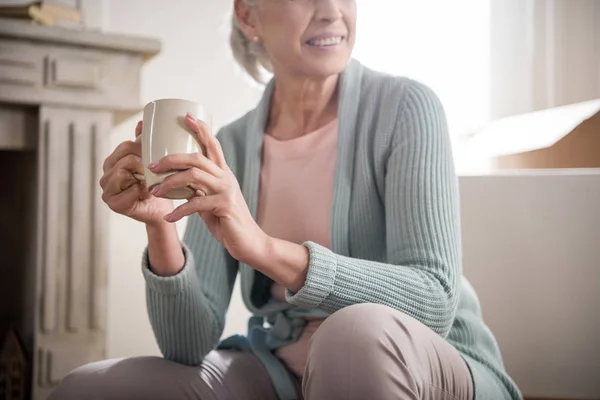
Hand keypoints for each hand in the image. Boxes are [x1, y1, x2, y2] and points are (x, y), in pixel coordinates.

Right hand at [100, 121, 173, 224]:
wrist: (159, 210)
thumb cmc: (155, 185)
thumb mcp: (150, 161)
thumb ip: (143, 143)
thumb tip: (142, 121)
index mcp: (112, 162)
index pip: (125, 146)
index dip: (142, 148)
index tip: (157, 154)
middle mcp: (106, 175)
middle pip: (126, 158)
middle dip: (144, 162)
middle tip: (157, 170)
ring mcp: (107, 190)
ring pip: (125, 172)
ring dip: (142, 176)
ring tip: (151, 181)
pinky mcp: (113, 203)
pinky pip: (128, 191)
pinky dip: (141, 191)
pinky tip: (147, 193)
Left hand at [148, 113, 267, 263]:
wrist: (249, 243)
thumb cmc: (229, 221)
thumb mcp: (212, 201)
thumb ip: (199, 190)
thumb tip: (179, 185)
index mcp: (223, 173)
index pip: (213, 145)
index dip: (201, 129)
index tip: (186, 116)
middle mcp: (226, 178)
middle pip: (197, 157)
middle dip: (172, 158)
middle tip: (152, 165)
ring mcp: (226, 191)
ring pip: (194, 176)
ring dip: (170, 183)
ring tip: (155, 191)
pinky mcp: (224, 206)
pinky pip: (196, 204)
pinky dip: (179, 211)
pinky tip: (169, 217)